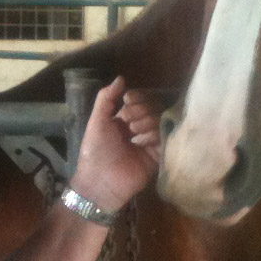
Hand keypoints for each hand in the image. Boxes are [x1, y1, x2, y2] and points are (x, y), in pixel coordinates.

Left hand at [68, 76, 160, 211]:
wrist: (99, 182)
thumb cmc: (95, 151)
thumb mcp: (97, 121)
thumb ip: (106, 98)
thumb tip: (122, 78)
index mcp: (122, 121)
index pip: (139, 102)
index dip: (136, 99)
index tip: (128, 101)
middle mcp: (137, 130)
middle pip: (151, 109)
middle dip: (141, 111)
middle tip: (129, 123)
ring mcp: (148, 143)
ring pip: (159, 122)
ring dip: (147, 123)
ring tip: (134, 133)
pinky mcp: (157, 158)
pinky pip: (165, 140)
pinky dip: (155, 136)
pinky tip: (143, 141)